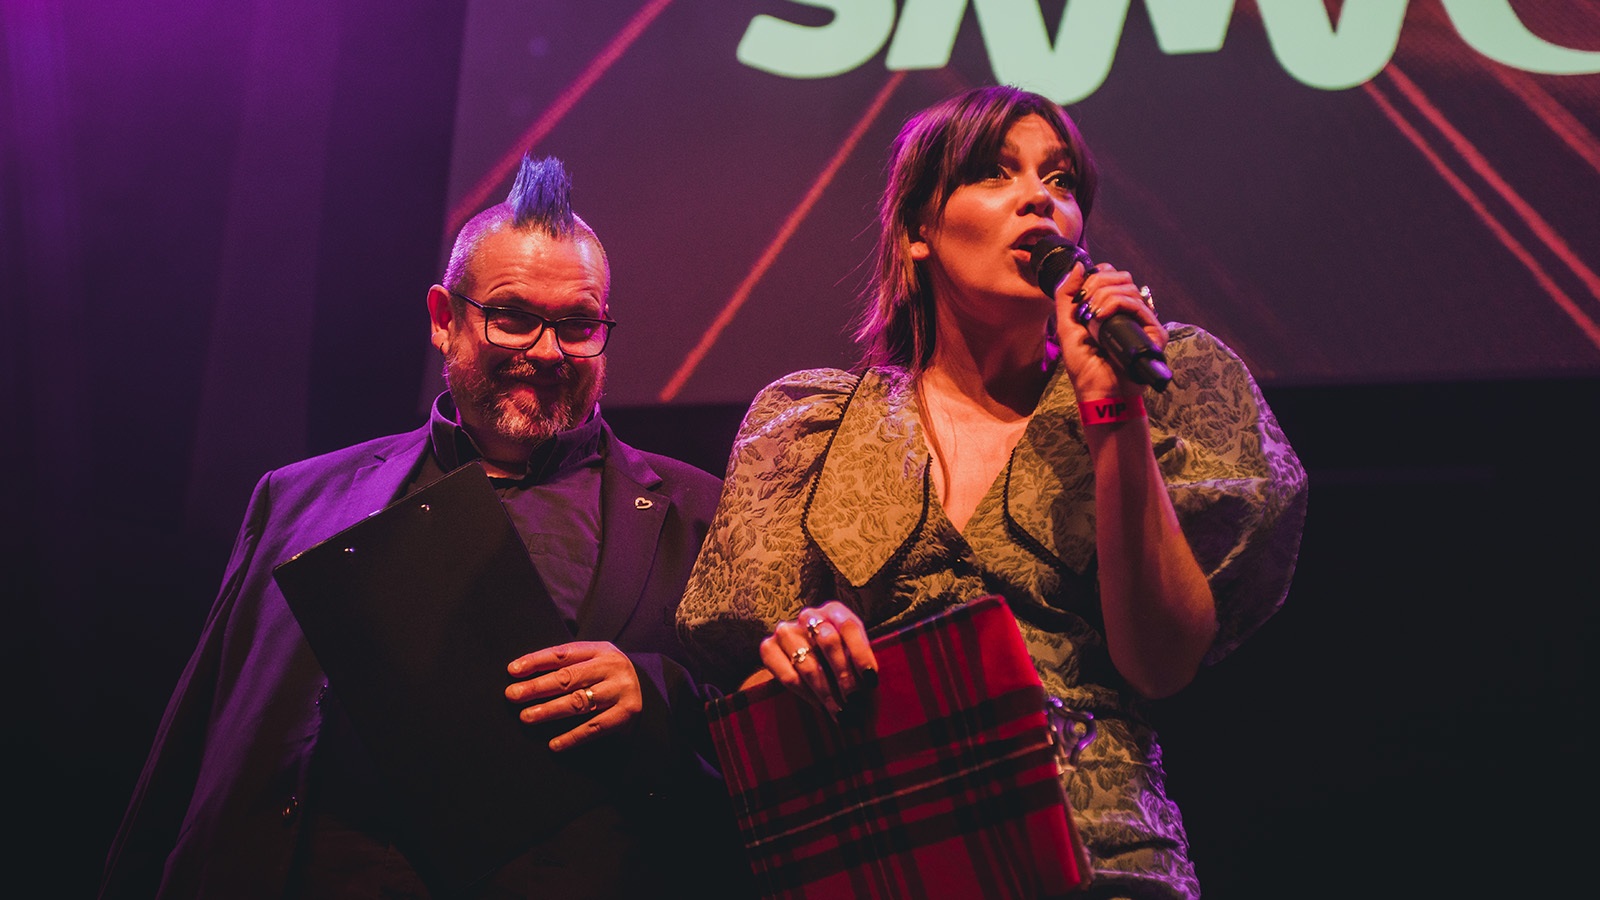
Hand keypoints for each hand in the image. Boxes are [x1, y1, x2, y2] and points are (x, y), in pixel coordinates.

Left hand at [504, 641, 642, 751]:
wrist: (650, 686)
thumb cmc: (608, 674)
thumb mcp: (594, 659)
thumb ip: (567, 663)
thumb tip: (524, 675)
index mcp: (600, 650)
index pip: (562, 653)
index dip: (536, 661)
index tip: (513, 671)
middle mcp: (611, 667)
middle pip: (568, 677)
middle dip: (537, 687)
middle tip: (513, 695)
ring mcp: (620, 690)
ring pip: (579, 702)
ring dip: (549, 710)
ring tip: (527, 716)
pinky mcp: (626, 713)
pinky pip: (594, 727)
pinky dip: (572, 737)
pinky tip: (554, 744)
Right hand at [758, 601, 876, 717]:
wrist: (817, 678)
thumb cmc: (844, 668)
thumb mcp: (858, 662)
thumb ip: (862, 664)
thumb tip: (867, 680)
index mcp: (834, 611)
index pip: (849, 626)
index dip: (861, 653)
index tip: (871, 678)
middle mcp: (809, 615)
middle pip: (828, 641)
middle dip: (844, 675)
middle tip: (855, 700)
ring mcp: (786, 631)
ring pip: (808, 664)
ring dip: (827, 692)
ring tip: (841, 712)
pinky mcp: (768, 648)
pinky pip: (789, 676)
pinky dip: (808, 694)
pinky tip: (821, 705)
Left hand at [1052, 262, 1165, 399]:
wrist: (1098, 392)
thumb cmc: (1085, 366)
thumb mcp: (1067, 325)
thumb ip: (1067, 294)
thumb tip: (1079, 264)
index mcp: (1112, 308)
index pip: (1111, 275)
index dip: (1095, 276)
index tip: (1080, 296)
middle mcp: (1130, 312)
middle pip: (1120, 276)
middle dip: (1096, 284)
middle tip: (1084, 306)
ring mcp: (1143, 320)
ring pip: (1128, 287)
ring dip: (1103, 296)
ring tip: (1092, 317)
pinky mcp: (1154, 332)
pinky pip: (1137, 303)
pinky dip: (1116, 304)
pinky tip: (1101, 318)